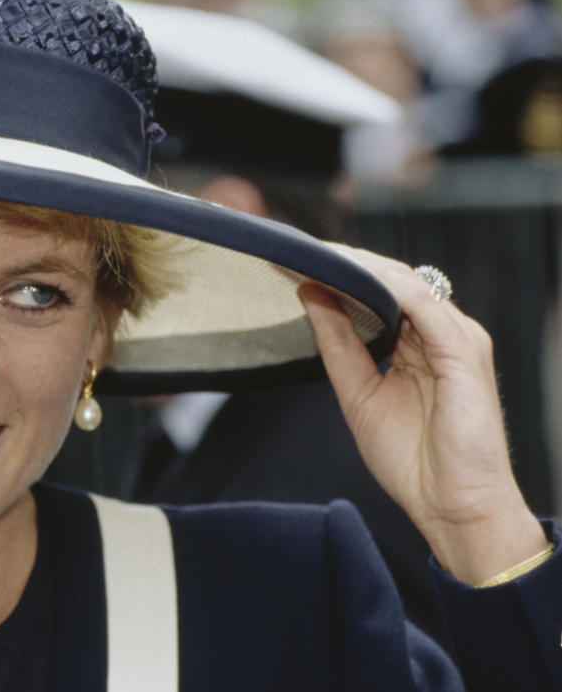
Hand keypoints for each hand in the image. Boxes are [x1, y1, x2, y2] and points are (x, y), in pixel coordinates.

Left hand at [298, 246, 547, 584]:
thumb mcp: (358, 393)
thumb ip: (337, 344)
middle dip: (344, 261)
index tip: (293, 261)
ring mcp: (457, 338)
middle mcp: (442, 333)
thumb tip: (309, 293)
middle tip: (294, 248)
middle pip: (392, 278)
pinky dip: (385, 286)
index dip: (340, 273)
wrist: (453, 508)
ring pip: (406, 282)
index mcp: (421, 343)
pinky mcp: (463, 350)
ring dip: (359, 265)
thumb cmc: (415, 462)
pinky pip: (423, 304)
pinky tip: (351, 278)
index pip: (380, 291)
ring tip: (315, 255)